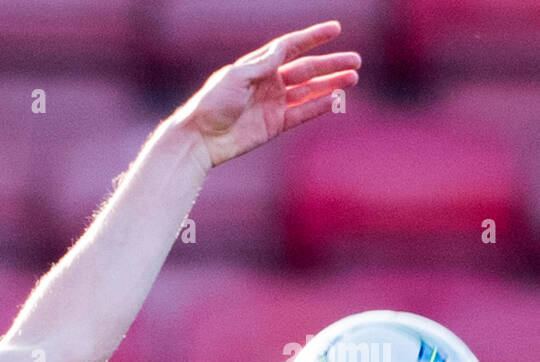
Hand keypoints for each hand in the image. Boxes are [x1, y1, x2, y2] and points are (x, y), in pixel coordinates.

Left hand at [175, 20, 360, 169]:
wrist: (199, 139)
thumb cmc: (212, 103)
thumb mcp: (236, 77)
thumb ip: (264, 63)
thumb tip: (285, 47)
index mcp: (258, 66)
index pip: (291, 47)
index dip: (313, 37)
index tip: (335, 28)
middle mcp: (268, 83)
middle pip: (306, 70)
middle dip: (331, 64)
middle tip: (356, 61)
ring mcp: (273, 104)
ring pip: (309, 91)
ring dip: (331, 84)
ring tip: (353, 78)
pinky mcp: (274, 125)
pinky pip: (302, 113)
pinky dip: (319, 106)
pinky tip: (337, 99)